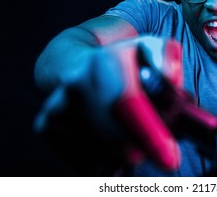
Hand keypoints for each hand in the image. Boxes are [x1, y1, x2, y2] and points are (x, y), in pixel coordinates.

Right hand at [34, 36, 182, 174]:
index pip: (127, 103)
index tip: (169, 158)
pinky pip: (84, 165)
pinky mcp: (46, 126)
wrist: (78, 64)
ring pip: (101, 156)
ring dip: (124, 156)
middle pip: (115, 138)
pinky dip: (104, 164)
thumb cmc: (124, 64)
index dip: (149, 133)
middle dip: (142, 148)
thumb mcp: (151, 51)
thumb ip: (167, 60)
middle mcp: (76, 82)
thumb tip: (168, 75)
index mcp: (106, 61)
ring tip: (130, 136)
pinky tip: (111, 145)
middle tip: (157, 147)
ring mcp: (58, 106)